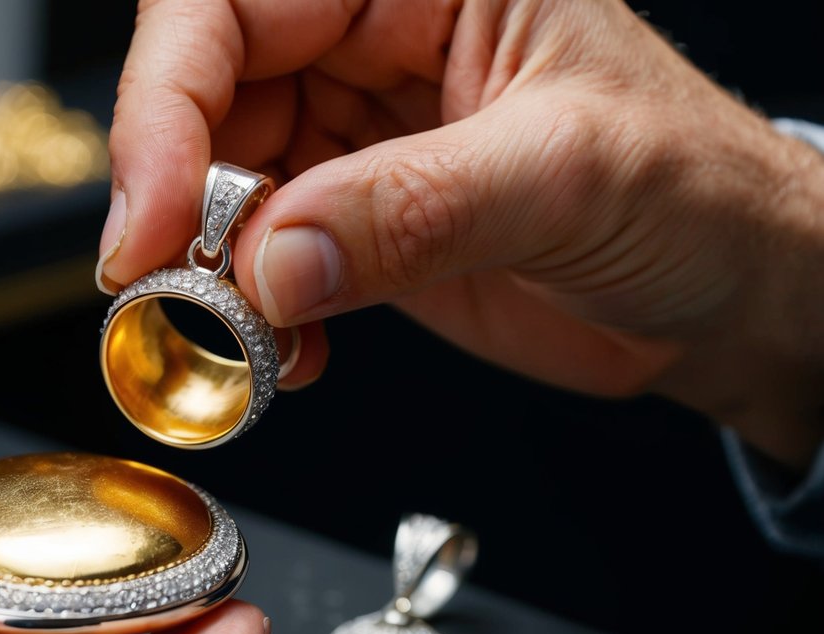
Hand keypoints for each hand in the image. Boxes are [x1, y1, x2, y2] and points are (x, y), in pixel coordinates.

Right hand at [97, 0, 823, 467]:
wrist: (725, 294)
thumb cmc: (694, 190)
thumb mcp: (565, 176)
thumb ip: (413, 210)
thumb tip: (270, 261)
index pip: (234, 2)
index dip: (168, 99)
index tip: (156, 216)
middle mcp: (372, 42)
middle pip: (206, 93)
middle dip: (175, 199)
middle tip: (171, 294)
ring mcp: (357, 136)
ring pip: (220, 186)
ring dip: (208, 274)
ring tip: (243, 338)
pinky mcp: (355, 222)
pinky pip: (261, 260)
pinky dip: (253, 317)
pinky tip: (292, 351)